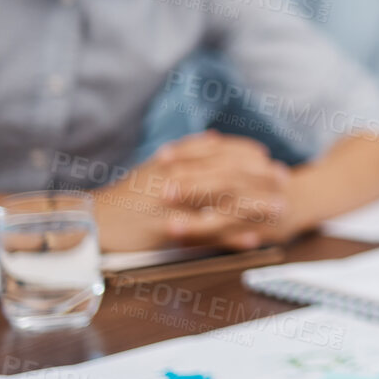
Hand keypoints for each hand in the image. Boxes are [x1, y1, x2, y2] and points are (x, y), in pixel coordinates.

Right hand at [96, 132, 289, 250]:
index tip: (265, 156)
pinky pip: (206, 234)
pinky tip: (253, 240)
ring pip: (223, 203)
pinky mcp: (169, 231)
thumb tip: (212, 138)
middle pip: (228, 174)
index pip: (219, 152)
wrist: (94, 223)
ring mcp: (174, 205)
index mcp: (174, 162)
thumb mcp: (153, 167)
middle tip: (284, 178)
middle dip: (260, 176)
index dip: (246, 153)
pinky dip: (232, 237)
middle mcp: (177, 178)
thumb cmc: (124, 197)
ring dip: (255, 206)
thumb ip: (184, 152)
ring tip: (279, 209)